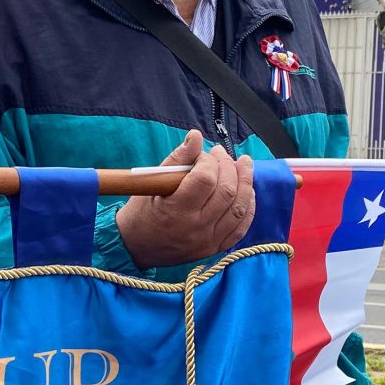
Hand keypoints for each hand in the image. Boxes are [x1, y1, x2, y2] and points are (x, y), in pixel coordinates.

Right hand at [115, 129, 255, 267]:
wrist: (136, 247)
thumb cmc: (143, 211)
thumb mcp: (153, 183)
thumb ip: (178, 158)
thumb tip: (195, 136)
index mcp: (175, 211)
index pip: (205, 179)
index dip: (210, 161)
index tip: (204, 156)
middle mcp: (195, 228)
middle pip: (227, 192)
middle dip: (229, 166)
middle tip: (222, 155)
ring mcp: (207, 241)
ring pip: (239, 208)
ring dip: (245, 183)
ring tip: (242, 166)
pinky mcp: (215, 249)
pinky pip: (241, 227)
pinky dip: (247, 206)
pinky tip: (246, 191)